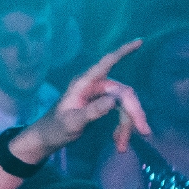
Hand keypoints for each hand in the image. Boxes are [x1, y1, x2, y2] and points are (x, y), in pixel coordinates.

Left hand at [22, 40, 150, 159]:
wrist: (46, 140)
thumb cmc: (54, 129)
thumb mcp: (72, 123)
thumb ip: (92, 111)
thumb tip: (114, 99)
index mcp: (84, 84)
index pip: (106, 63)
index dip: (123, 52)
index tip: (140, 41)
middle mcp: (94, 86)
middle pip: (123, 93)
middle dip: (133, 113)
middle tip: (143, 131)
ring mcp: (99, 95)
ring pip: (124, 105)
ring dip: (127, 125)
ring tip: (122, 146)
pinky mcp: (102, 105)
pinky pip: (120, 112)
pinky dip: (122, 127)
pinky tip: (119, 141)